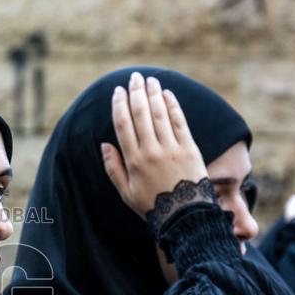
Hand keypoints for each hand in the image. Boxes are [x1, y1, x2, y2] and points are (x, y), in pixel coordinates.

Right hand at [101, 72, 208, 218]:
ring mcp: (172, 148)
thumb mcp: (125, 193)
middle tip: (133, 78)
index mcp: (134, 161)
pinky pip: (180, 122)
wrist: (185, 216)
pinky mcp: (190, 148)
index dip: (119, 105)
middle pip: (141, 115)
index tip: (117, 91)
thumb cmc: (152, 206)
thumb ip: (113, 168)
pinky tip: (167, 95)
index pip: (123, 126)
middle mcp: (151, 151)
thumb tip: (104, 144)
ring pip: (160, 114)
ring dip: (153, 94)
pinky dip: (173, 106)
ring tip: (150, 80)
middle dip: (136, 93)